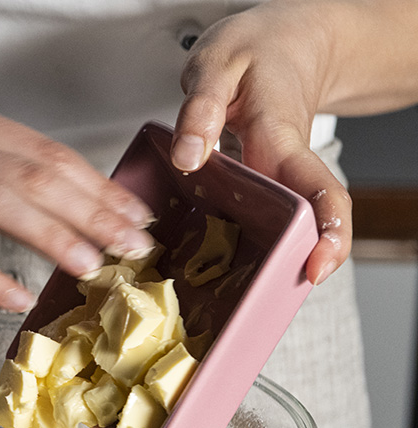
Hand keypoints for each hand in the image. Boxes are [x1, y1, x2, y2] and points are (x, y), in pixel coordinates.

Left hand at [171, 0, 351, 284]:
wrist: (282, 45)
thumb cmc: (251, 54)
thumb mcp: (216, 66)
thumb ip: (201, 110)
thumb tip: (190, 156)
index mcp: (281, 136)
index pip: (317, 189)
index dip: (326, 231)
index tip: (316, 265)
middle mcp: (287, 162)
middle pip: (313, 219)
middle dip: (309, 257)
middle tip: (286, 291)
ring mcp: (279, 175)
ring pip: (291, 221)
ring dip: (279, 254)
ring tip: (252, 293)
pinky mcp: (267, 180)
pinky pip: (268, 213)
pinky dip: (256, 238)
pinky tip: (227, 263)